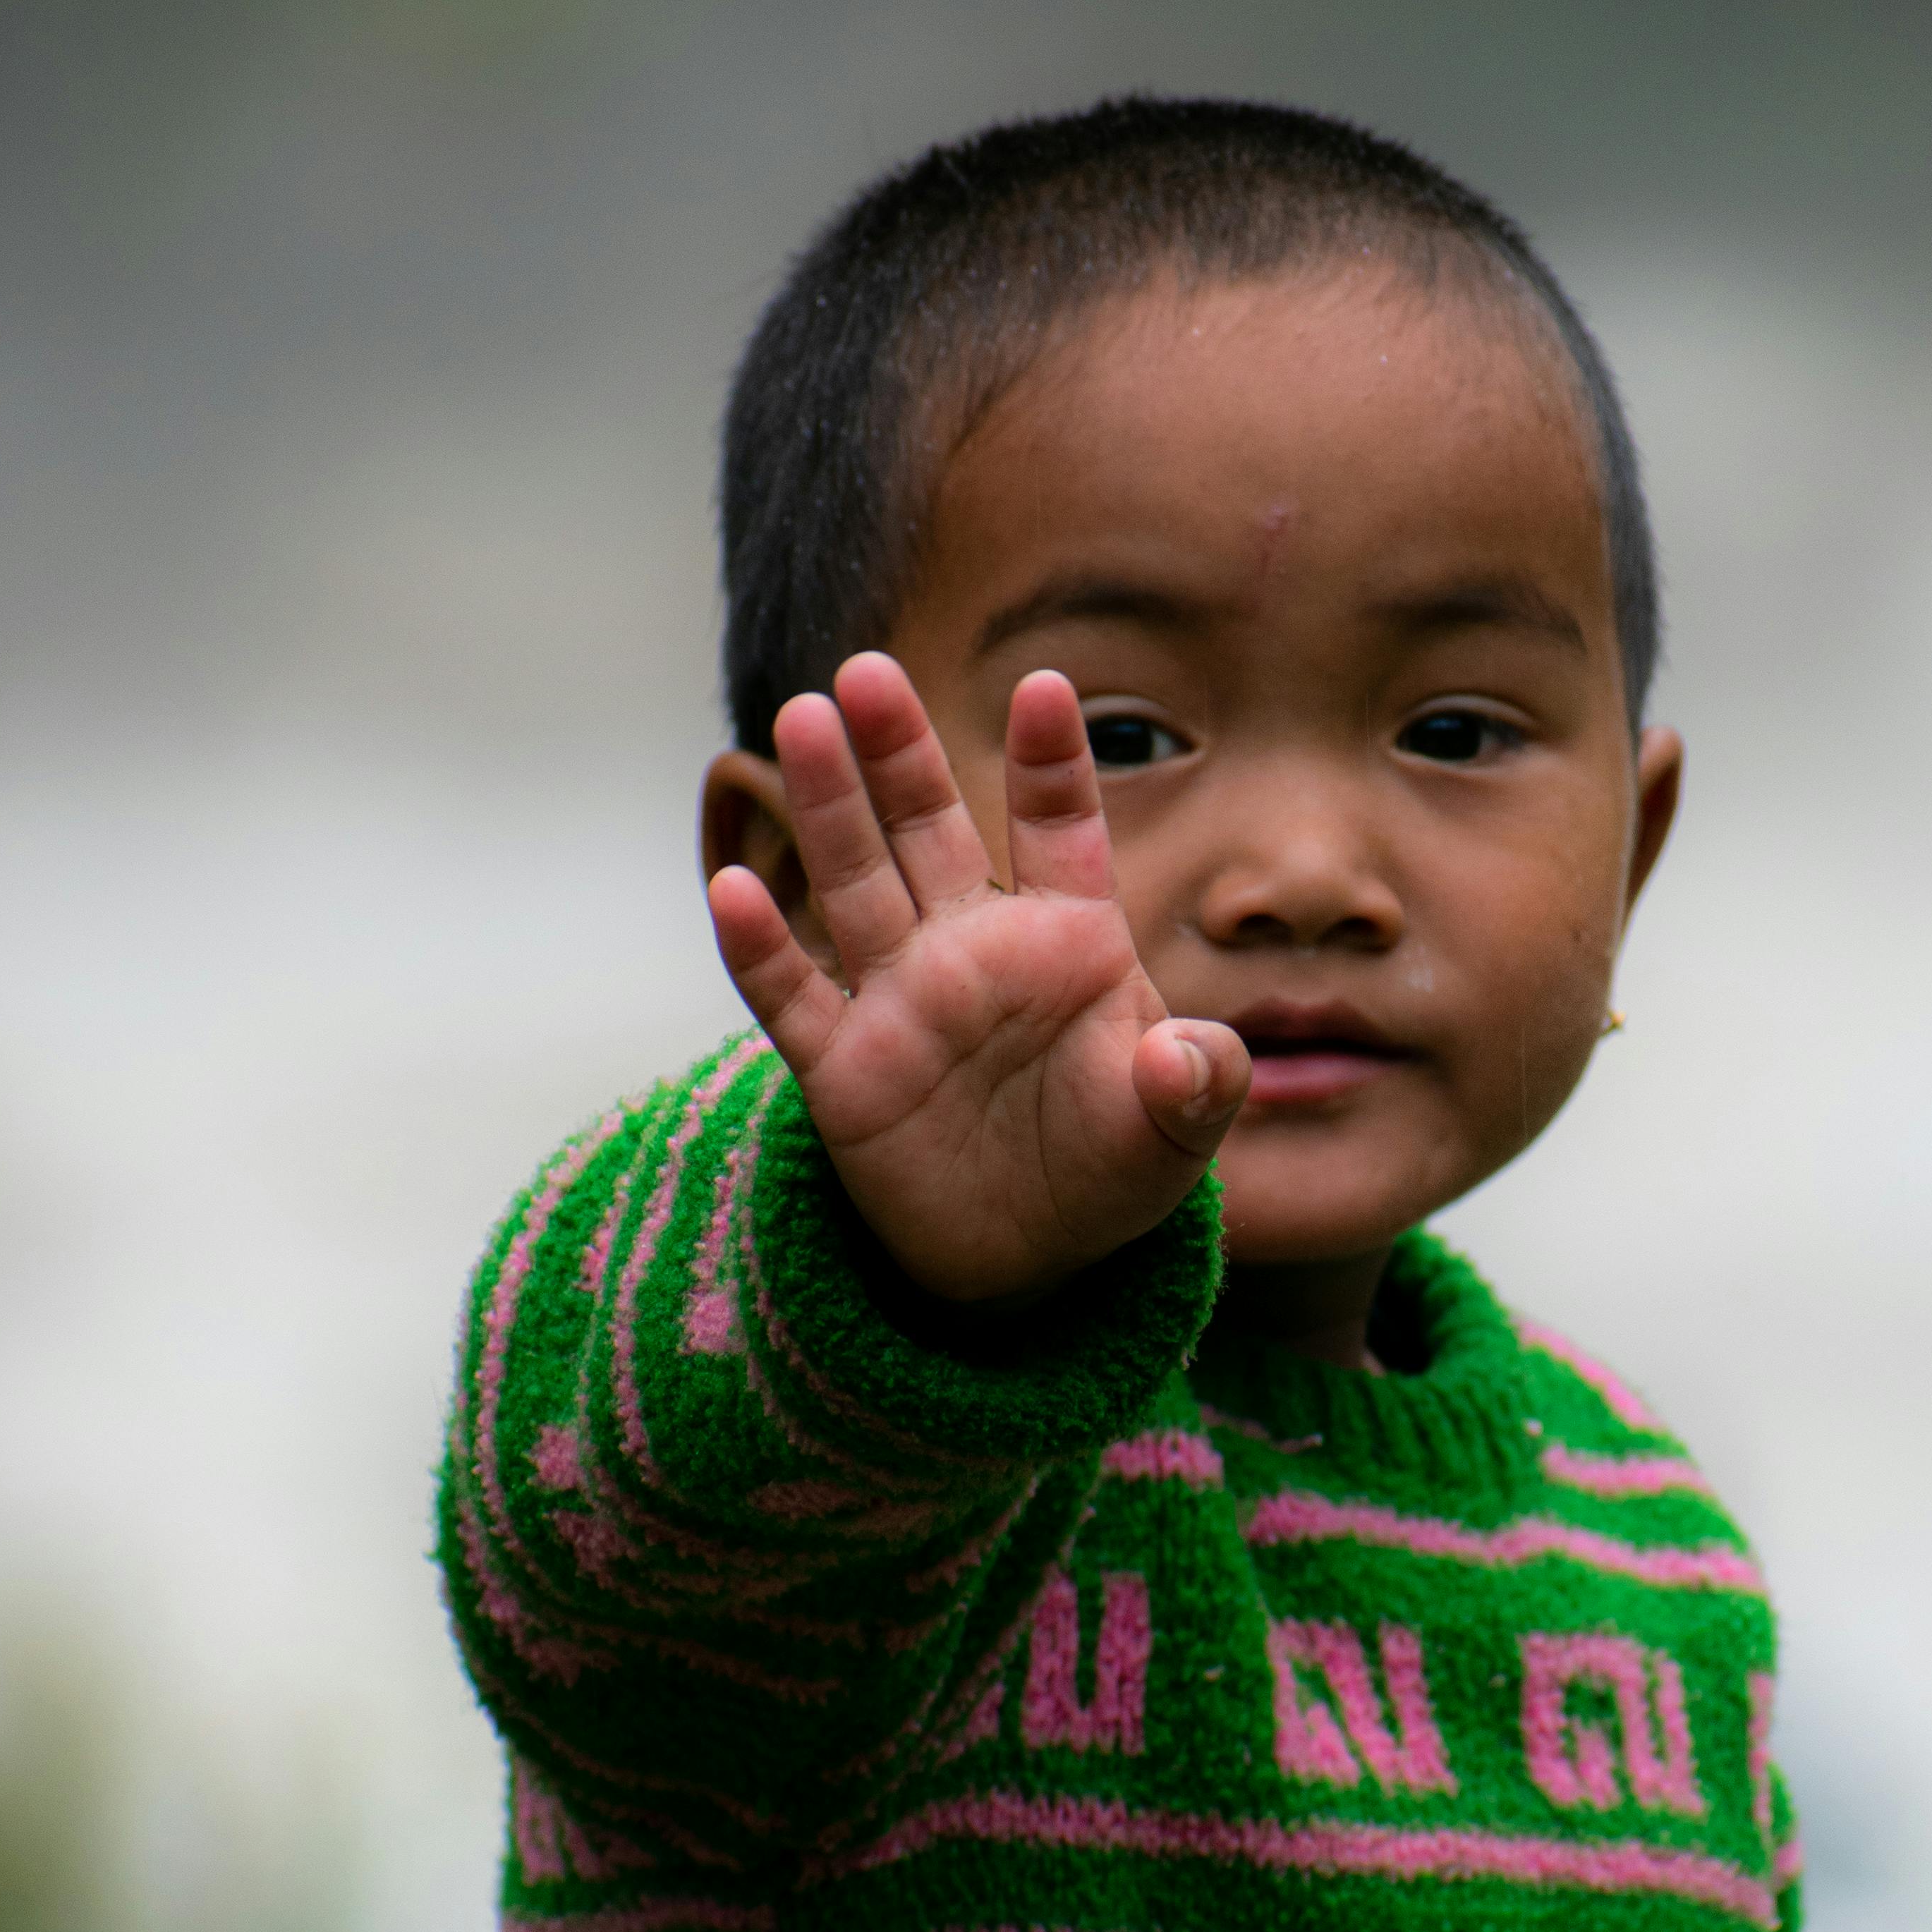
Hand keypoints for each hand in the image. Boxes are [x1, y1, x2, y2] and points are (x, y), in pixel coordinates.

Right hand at [705, 654, 1250, 1304]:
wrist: (1031, 1260)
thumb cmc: (1113, 1168)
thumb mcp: (1175, 1135)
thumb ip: (1198, 1085)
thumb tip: (1190, 1059)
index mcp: (1068, 940)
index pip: (1059, 831)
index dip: (1050, 762)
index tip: (1045, 687)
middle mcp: (974, 949)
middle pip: (929, 830)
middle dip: (899, 753)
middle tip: (867, 671)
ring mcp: (901, 1000)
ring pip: (855, 884)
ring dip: (828, 807)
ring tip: (801, 720)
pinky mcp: (844, 1068)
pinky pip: (793, 996)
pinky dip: (760, 947)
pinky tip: (733, 887)